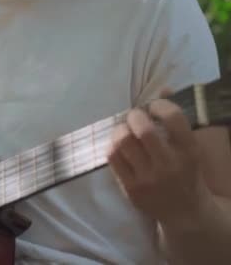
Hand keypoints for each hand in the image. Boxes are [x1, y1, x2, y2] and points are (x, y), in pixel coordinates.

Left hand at [107, 97, 211, 226]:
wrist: (185, 212)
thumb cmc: (186, 171)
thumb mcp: (188, 146)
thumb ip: (175, 118)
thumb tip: (162, 87)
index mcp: (189, 150)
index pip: (172, 117)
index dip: (158, 104)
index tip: (153, 106)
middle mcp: (169, 164)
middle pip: (142, 128)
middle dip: (134, 115)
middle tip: (135, 117)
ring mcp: (148, 178)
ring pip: (123, 141)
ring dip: (120, 129)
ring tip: (125, 130)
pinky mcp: (130, 188)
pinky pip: (112, 157)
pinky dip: (113, 145)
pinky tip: (119, 145)